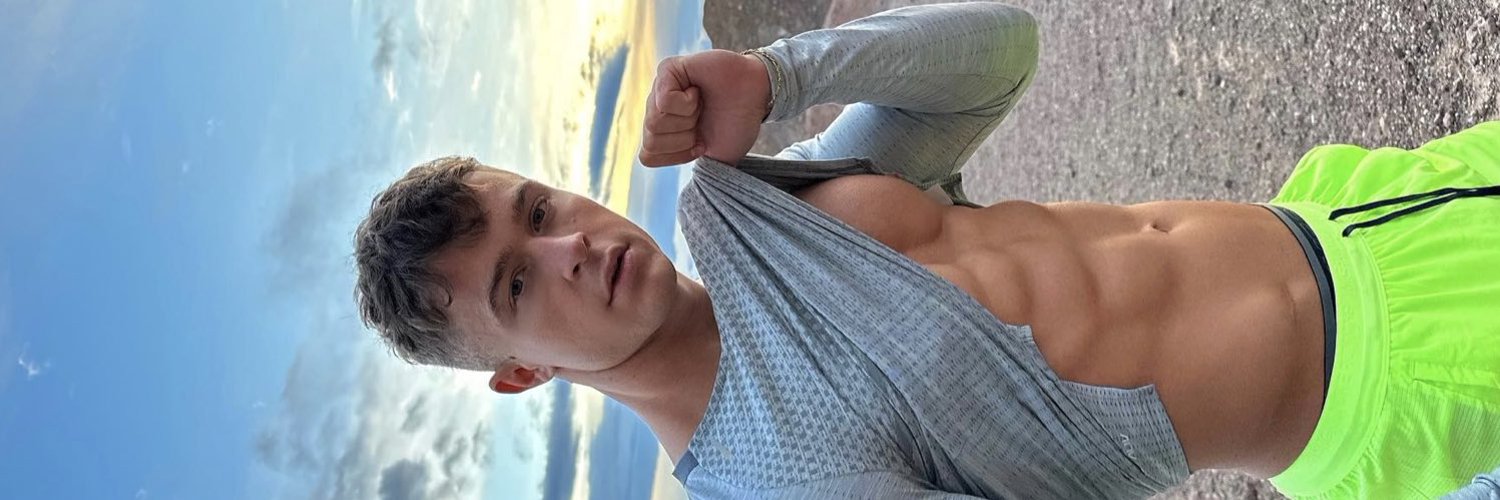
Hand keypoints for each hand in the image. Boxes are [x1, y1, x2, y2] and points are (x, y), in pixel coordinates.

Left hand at [638, 50, 770, 166]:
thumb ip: (698, 173)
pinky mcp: (667, 70)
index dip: (678, 154)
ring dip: (687, 117)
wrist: (756, 95)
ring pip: (654, 121)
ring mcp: (659, 90)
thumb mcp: (718, 158)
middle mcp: (656, 112)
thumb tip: (681, 191)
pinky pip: (663, 99)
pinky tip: (698, 91)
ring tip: (701, 105)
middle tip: (702, 120)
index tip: (700, 143)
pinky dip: (687, 102)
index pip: (648, 156)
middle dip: (684, 136)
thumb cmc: (737, 123)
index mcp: (664, 134)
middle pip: (651, 139)